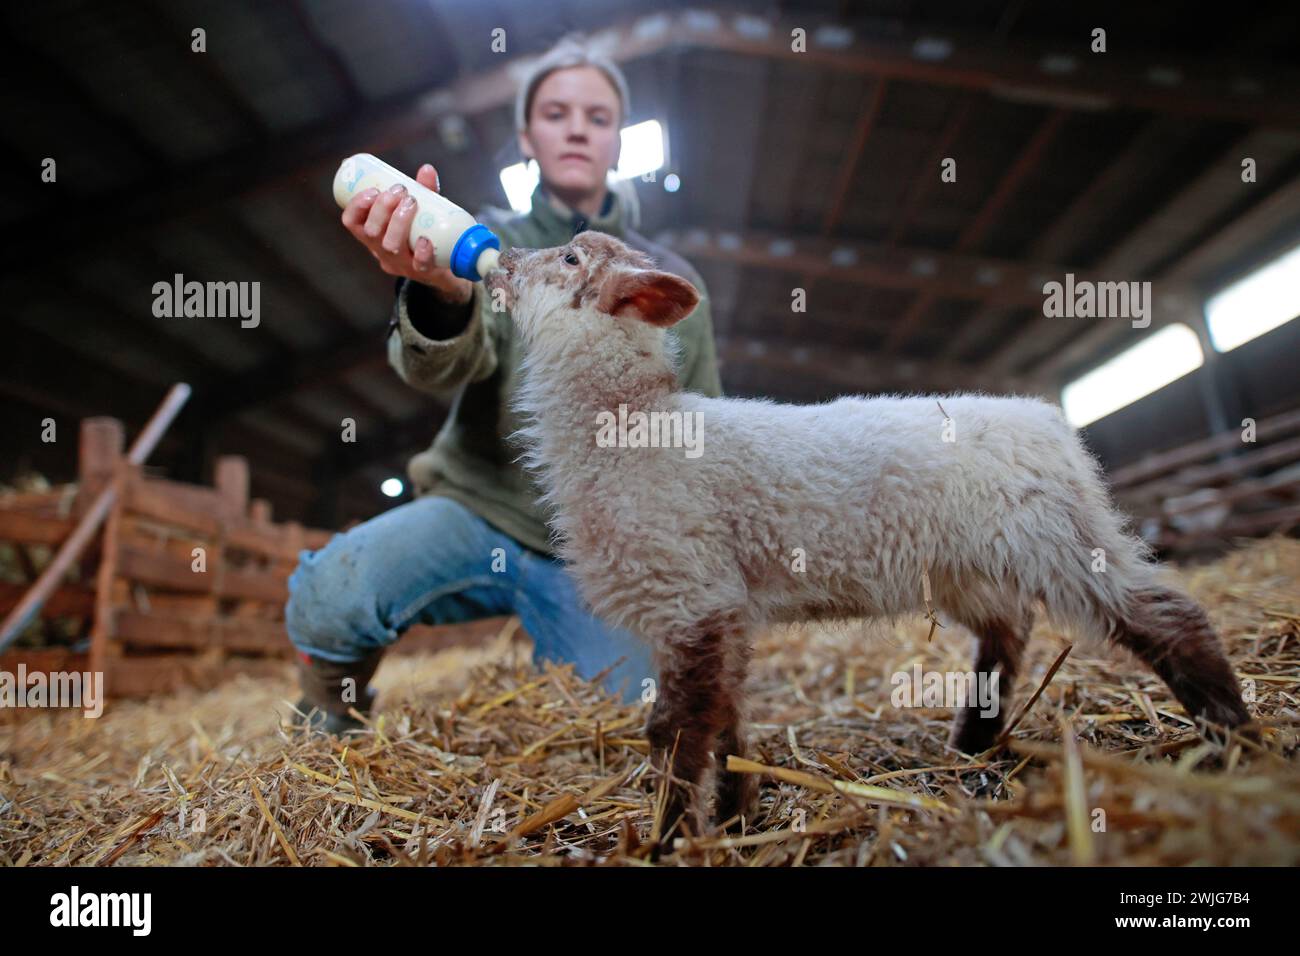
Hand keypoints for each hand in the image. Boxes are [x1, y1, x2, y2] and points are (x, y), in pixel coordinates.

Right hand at [340, 163, 473, 304]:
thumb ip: (423, 190)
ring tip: (412, 202)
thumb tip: (427, 169)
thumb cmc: (425, 230)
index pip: (351, 222)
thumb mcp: (418, 210)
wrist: (447, 262)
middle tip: (400, 190)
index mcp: (372, 234)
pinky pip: (419, 265)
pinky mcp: (422, 272)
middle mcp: (381, 251)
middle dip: (382, 208)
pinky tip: (425, 239)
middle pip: (371, 233)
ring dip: (398, 221)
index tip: (373, 190)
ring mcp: (401, 264)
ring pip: (390, 247)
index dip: (357, 206)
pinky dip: (422, 251)